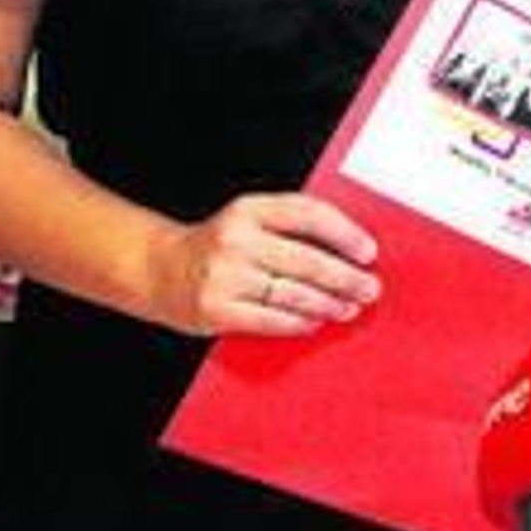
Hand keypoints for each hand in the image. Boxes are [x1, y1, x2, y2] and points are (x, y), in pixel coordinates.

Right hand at [148, 191, 380, 336]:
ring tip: (349, 307)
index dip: (344, 233)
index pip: (308, 214)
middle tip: (370, 287)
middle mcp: (236, 239)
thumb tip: (348, 247)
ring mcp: (224, 276)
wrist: (160, 270)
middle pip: (306, 260)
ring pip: (292, 293)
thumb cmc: (218, 244)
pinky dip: (299, 322)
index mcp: (249, 208)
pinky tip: (316, 321)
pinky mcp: (217, 309)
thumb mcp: (249, 219)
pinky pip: (270, 319)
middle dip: (345, 277)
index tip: (368, 251)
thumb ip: (290, 226)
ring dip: (328, 303)